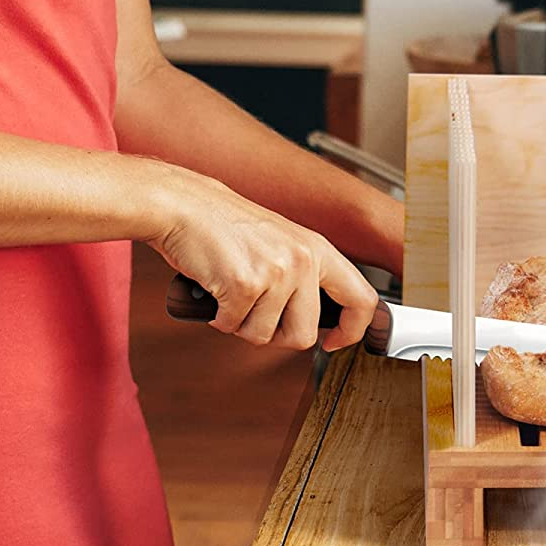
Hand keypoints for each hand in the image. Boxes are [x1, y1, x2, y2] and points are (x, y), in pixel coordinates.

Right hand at [144, 166, 377, 352]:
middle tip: (255, 312)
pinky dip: (219, 316)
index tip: (334, 340)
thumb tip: (315, 322)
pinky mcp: (245, 284)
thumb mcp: (279, 241)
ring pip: (264, 336)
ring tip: (231, 290)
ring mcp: (276, 272)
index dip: (351, 331)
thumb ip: (302, 275)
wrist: (183, 205)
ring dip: (241, 323)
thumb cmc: (223, 225)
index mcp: (317, 248)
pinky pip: (233, 327)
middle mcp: (303, 259)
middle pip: (304, 335)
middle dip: (275, 334)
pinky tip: (215, 288)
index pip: (362, 299)